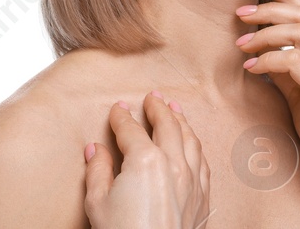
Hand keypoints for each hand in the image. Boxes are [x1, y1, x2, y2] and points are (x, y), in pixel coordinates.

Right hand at [85, 92, 210, 228]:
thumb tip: (96, 151)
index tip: (118, 108)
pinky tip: (192, 145)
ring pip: (191, 141)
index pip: (131, 129)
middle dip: (159, 108)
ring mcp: (192, 182)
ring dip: (182, 122)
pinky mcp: (202, 198)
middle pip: (168, 126)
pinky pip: (203, 163)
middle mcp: (174, 166)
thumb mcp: (97, 202)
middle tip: (153, 97)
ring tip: (176, 111)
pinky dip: (196, 147)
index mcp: (145, 161)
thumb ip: (98, 171)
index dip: (122, 116)